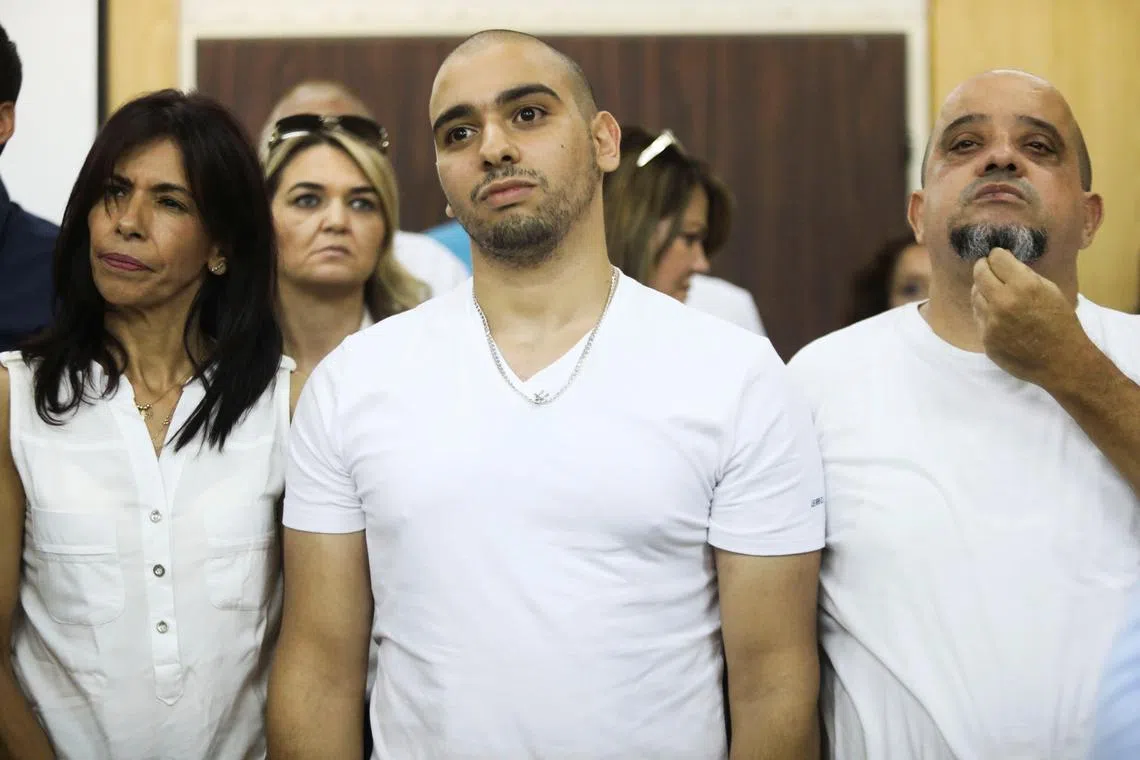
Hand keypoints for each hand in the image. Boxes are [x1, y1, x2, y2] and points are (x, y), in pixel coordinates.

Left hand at [971, 248, 1089, 386]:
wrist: (1061, 361)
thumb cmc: (1060, 323)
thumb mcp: (1050, 291)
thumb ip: (1025, 275)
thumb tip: (1004, 263)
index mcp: (1024, 286)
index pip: (996, 258)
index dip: (998, 255)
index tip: (998, 257)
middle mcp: (1003, 301)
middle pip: (979, 273)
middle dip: (983, 266)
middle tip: (987, 266)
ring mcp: (991, 321)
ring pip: (975, 294)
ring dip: (982, 288)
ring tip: (991, 289)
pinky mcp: (985, 337)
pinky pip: (977, 315)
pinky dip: (983, 309)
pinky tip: (993, 310)